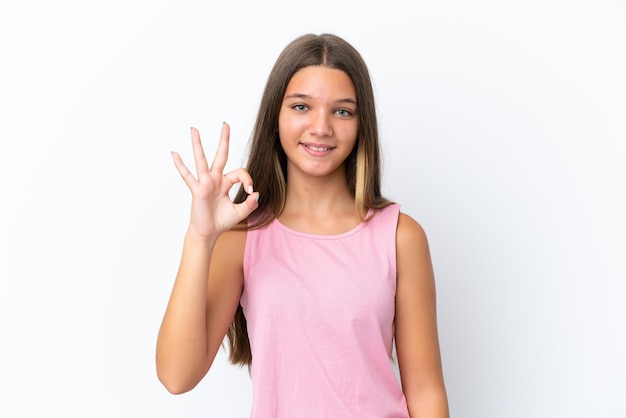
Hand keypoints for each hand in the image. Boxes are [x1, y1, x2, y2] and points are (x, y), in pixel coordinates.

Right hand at [171, 123, 258, 238]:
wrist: (208, 233)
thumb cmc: (221, 221)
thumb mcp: (240, 212)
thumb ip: (250, 204)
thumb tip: (256, 194)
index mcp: (226, 182)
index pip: (240, 172)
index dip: (248, 180)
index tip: (250, 192)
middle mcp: (215, 179)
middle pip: (220, 155)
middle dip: (224, 140)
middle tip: (225, 124)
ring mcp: (205, 183)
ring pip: (201, 160)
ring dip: (198, 144)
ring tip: (193, 129)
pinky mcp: (197, 190)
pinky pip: (187, 176)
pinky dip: (180, 165)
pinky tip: (174, 154)